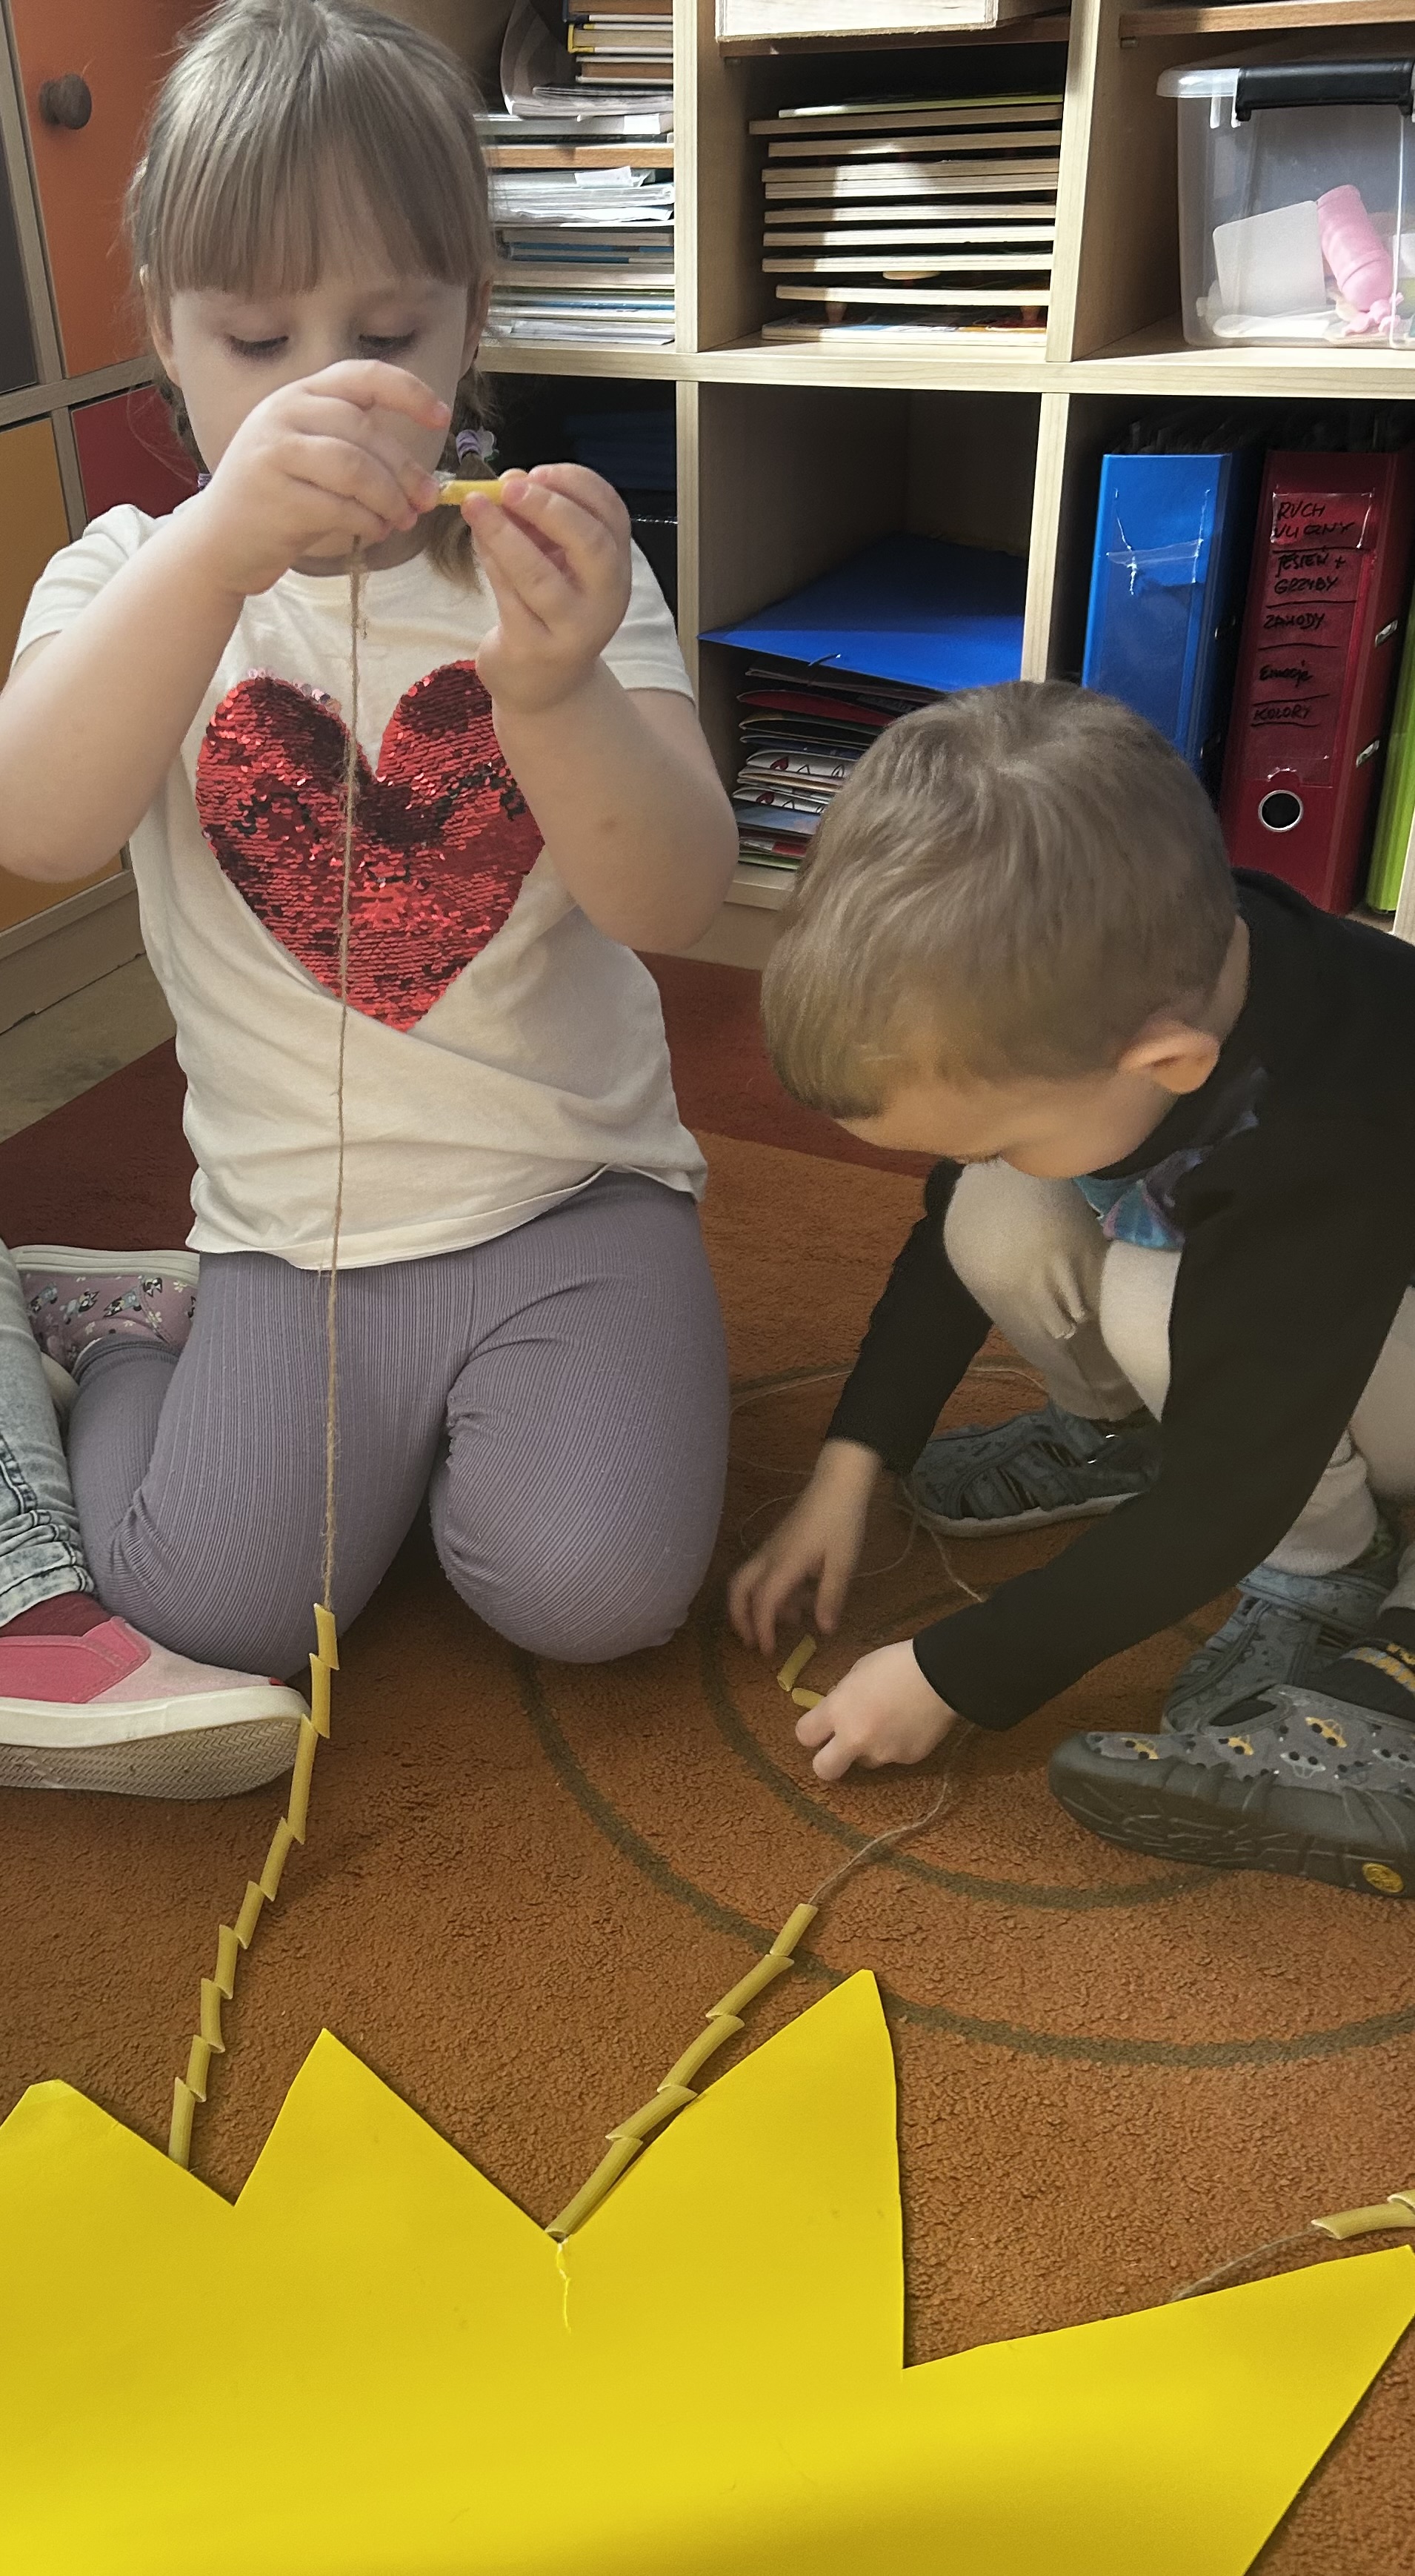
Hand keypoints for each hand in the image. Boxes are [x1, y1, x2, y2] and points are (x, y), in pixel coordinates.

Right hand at [186, 361, 448, 595]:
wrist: (218, 542)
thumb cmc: (277, 500)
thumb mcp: (311, 456)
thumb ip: (355, 448)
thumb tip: (420, 479)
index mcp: (299, 395)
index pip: (362, 376)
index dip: (408, 392)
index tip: (441, 416)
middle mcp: (283, 413)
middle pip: (365, 431)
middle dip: (406, 470)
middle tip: (426, 500)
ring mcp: (275, 452)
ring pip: (357, 468)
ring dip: (391, 499)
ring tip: (401, 520)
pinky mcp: (275, 496)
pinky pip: (341, 507)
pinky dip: (370, 522)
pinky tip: (376, 531)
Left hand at [467, 464, 632, 716]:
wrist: (545, 685)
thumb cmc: (549, 610)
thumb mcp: (555, 562)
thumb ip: (539, 524)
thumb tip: (509, 481)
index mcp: (617, 567)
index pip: (611, 514)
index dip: (577, 485)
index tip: (538, 470)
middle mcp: (606, 600)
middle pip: (591, 545)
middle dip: (549, 508)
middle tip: (510, 486)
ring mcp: (573, 630)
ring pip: (540, 576)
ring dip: (504, 534)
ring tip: (475, 505)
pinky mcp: (535, 650)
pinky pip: (510, 598)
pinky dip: (491, 563)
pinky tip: (478, 539)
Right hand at [729, 1439, 880, 1656]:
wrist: (838, 1484)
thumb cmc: (842, 1521)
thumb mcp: (843, 1563)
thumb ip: (831, 1596)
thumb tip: (824, 1630)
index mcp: (784, 1564)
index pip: (762, 1603)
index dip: (762, 1629)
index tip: (768, 1652)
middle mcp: (769, 1557)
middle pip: (738, 1589)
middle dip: (739, 1618)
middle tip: (753, 1642)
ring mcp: (771, 1549)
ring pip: (747, 1581)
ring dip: (756, 1606)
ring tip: (784, 1625)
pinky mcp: (778, 1544)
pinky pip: (763, 1572)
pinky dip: (770, 1592)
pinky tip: (797, 1600)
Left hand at [795, 1640, 957, 1781]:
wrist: (941, 1674)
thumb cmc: (896, 1663)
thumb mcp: (858, 1671)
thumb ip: (842, 1696)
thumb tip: (837, 1709)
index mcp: (838, 1711)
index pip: (804, 1735)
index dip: (810, 1731)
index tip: (819, 1726)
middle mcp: (855, 1739)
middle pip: (824, 1770)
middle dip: (827, 1762)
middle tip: (839, 1748)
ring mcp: (883, 1753)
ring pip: (865, 1762)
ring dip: (868, 1749)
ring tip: (889, 1723)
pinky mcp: (908, 1759)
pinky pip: (894, 1757)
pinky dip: (897, 1745)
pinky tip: (910, 1724)